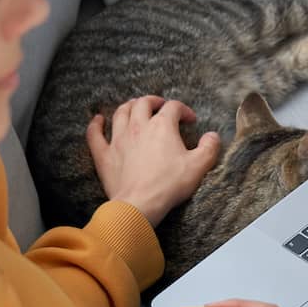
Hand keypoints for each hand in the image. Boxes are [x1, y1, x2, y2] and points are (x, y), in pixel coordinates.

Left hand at [86, 95, 219, 225]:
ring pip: (120, 113)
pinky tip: (97, 120)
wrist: (140, 204)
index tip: (190, 120)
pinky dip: (96, 125)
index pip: (173, 107)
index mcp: (162, 126)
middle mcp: (138, 126)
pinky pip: (95, 135)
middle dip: (154, 101)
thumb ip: (209, 148)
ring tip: (134, 107)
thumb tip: (213, 136)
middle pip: (143, 103)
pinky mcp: (104, 155)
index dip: (184, 110)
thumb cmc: (169, 185)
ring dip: (128, 106)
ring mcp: (119, 139)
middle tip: (161, 107)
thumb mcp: (199, 166)